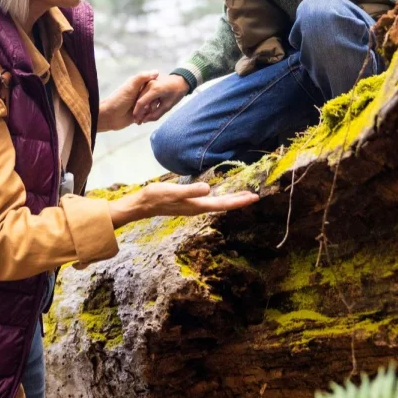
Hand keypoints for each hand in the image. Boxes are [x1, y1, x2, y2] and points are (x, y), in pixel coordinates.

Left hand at [99, 71, 157, 131]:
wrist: (110, 117)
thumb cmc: (118, 100)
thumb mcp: (131, 87)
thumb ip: (142, 78)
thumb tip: (157, 71)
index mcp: (139, 85)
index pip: (154, 84)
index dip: (156, 89)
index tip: (156, 94)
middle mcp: (141, 93)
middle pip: (155, 96)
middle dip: (152, 103)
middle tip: (146, 107)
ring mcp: (141, 104)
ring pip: (153, 106)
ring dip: (150, 111)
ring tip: (142, 114)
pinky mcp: (141, 114)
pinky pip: (149, 115)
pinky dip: (147, 117)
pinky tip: (143, 119)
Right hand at [109, 181, 258, 227]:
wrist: (142, 204)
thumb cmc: (156, 197)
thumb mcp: (173, 191)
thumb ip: (191, 191)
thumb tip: (209, 189)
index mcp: (197, 206)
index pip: (223, 204)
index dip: (239, 201)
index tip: (254, 197)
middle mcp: (198, 208)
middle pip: (223, 205)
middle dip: (239, 201)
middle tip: (255, 196)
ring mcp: (193, 206)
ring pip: (218, 204)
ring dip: (231, 199)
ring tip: (243, 195)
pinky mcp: (188, 203)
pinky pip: (210, 201)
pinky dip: (220, 197)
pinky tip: (220, 194)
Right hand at [132, 74, 189, 123]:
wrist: (181, 80)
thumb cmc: (176, 93)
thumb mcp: (167, 106)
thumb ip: (156, 114)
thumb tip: (144, 120)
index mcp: (155, 89)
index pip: (141, 102)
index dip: (137, 112)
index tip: (136, 120)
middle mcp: (150, 83)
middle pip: (139, 99)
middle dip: (139, 111)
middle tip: (140, 120)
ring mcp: (148, 81)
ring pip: (140, 96)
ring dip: (142, 106)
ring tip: (147, 113)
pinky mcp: (148, 81)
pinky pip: (143, 92)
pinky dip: (145, 100)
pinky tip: (149, 106)